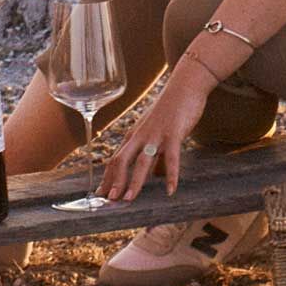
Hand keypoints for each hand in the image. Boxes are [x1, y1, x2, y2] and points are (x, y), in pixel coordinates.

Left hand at [102, 45, 226, 202]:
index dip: (107, 178)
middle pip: (121, 161)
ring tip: (129, 199)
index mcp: (133, 135)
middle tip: (110, 200)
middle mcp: (140, 136)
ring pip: (141, 162)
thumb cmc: (170, 109)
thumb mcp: (155, 131)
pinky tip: (171, 190)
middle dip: (114, 182)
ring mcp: (156, 135)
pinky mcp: (173, 134)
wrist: (185, 85)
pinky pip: (171, 158)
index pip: (115, 159)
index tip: (101, 195)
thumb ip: (152, 151)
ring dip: (134, 182)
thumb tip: (156, 175)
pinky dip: (171, 175)